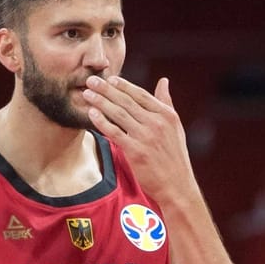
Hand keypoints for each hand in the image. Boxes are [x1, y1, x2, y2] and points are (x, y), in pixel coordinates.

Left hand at [83, 75, 196, 203]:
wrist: (177, 184)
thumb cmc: (175, 155)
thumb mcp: (175, 126)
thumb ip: (166, 102)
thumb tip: (163, 81)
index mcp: (167, 115)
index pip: (141, 95)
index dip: (124, 85)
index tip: (110, 79)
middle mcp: (157, 123)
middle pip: (127, 101)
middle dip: (107, 89)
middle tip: (91, 81)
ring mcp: (146, 137)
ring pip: (119, 114)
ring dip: (100, 102)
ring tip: (87, 94)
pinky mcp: (136, 151)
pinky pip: (114, 132)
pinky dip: (102, 121)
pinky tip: (91, 113)